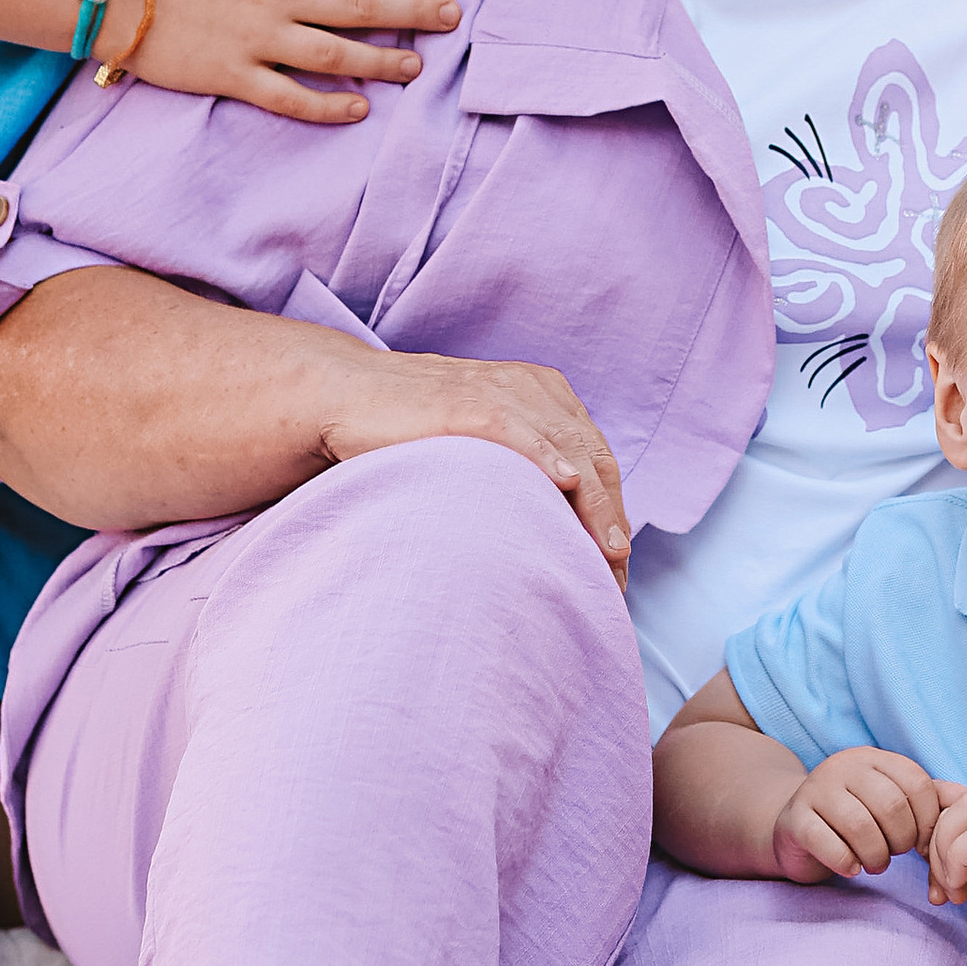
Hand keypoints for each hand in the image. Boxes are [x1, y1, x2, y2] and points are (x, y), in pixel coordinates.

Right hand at [128, 0, 463, 123]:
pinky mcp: (234, 76)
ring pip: (334, 54)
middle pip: (359, 4)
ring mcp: (256, 39)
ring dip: (381, 61)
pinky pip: (289, 96)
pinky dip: (326, 105)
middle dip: (412, 11)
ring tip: (415, 67)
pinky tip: (358, 108)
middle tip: (451, 17)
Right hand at [313, 338, 628, 580]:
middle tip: (618, 575)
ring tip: (609, 553)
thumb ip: (519, 467)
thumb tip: (548, 526)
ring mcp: (504, 393)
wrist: (348, 394)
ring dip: (595, 507)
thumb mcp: (482, 441)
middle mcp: (534, 390)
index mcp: (544, 394)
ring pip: (569, 452)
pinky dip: (549, 460)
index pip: (596, 460)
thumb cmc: (410, 428)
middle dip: (611, 520)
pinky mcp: (472, 403)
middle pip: (594, 460)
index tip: (616, 564)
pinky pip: (521, 433)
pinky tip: (567, 486)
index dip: (613, 512)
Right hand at [769, 745, 945, 885]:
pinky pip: (829, 845)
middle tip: (895, 855)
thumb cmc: (854, 818)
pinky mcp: (795, 819)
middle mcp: (843, 766)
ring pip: (861, 826)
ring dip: (876, 856)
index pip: (917, 783)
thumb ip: (923, 800)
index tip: (921, 843)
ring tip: (875, 864)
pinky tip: (851, 867)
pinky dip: (848, 863)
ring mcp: (815, 790)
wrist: (794, 826)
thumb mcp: (886, 801)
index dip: (928, 820)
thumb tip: (965, 799)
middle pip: (892, 805)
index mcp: (872, 758)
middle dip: (902, 841)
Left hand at [926, 783, 966, 965]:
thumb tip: (920, 845)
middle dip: (933, 840)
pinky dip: (957, 861)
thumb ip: (963, 856)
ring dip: (944, 851)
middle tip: (939, 883)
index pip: (958, 794)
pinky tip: (963, 891)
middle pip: (956, 800)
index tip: (929, 861)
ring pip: (965, 809)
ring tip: (953, 888)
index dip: (933, 822)